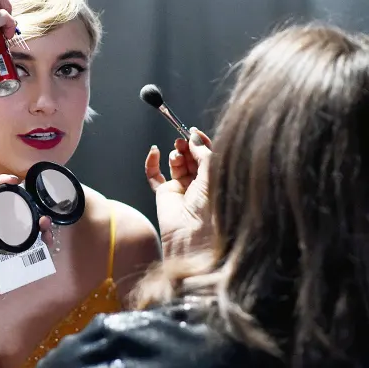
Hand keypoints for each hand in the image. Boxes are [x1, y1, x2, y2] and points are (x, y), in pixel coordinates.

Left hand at [0, 175, 51, 326]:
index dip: (0, 184)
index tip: (14, 180)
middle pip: (15, 212)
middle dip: (30, 207)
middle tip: (40, 211)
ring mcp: (5, 245)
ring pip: (26, 228)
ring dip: (39, 225)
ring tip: (47, 228)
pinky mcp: (14, 258)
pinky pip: (31, 246)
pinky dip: (40, 242)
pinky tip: (47, 242)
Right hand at [145, 127, 213, 256]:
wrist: (193, 236)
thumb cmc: (210, 210)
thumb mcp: (213, 174)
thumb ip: (203, 153)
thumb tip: (193, 136)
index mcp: (216, 181)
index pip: (208, 156)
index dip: (201, 142)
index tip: (194, 131)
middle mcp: (200, 185)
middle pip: (192, 157)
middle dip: (187, 146)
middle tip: (183, 139)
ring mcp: (182, 189)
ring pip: (176, 163)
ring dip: (176, 154)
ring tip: (177, 153)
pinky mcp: (164, 194)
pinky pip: (154, 175)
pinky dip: (152, 162)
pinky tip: (155, 152)